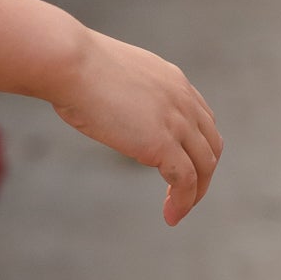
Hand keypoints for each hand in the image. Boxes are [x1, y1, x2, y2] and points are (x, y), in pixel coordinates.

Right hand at [50, 27, 222, 223]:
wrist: (69, 62)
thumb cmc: (71, 65)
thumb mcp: (108, 74)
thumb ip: (117, 89)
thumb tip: (94, 99)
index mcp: (172, 80)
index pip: (202, 119)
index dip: (196, 146)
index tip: (181, 165)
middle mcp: (183, 100)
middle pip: (211, 144)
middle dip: (202, 174)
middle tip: (183, 195)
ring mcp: (176, 122)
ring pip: (204, 166)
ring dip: (194, 194)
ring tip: (177, 212)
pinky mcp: (162, 144)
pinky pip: (185, 180)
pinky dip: (182, 202)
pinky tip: (171, 216)